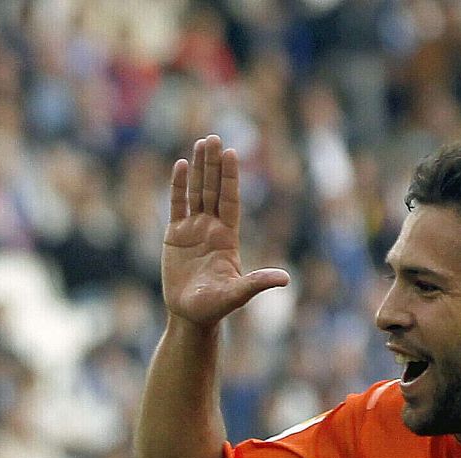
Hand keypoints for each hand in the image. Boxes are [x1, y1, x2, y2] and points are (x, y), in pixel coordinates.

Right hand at [162, 134, 288, 329]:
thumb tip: (285, 279)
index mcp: (227, 237)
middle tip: (214, 137)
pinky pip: (177, 205)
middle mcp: (212, 228)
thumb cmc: (215, 307)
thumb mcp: (237, 294)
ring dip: (199, 168)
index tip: (231, 153)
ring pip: (197, 192)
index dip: (230, 177)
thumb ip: (257, 283)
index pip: (230, 199)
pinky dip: (178, 186)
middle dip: (214, 164)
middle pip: (213, 189)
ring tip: (201, 142)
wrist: (190, 316)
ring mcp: (193, 230)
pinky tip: (181, 165)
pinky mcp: (175, 236)